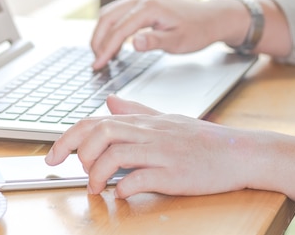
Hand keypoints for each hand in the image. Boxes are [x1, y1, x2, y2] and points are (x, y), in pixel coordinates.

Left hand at [45, 95, 249, 198]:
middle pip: (99, 132)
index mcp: (143, 121)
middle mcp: (149, 132)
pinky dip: (123, 189)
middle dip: (76, 152)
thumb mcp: (166, 119)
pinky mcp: (175, 174)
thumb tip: (109, 100)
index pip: (95, 122)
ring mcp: (162, 152)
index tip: (53, 156)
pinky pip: (140, 179)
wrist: (241, 153)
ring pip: (114, 155)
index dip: (67, 138)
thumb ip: (136, 110)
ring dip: (96, 174)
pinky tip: (122, 194)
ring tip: (96, 187)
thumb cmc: (203, 139)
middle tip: (73, 170)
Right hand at [90, 0, 225, 68]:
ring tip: (100, 53)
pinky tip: (112, 41)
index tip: (98, 64)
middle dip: (98, 40)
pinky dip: (111, 26)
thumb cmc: (197, 31)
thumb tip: (133, 43)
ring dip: (102, 32)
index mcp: (150, 7)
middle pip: (108, 17)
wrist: (211, 18)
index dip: (106, 48)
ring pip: (110, 12)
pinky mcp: (142, 0)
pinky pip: (118, 11)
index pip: (119, 29)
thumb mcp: (178, 42)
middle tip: (95, 60)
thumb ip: (154, 42)